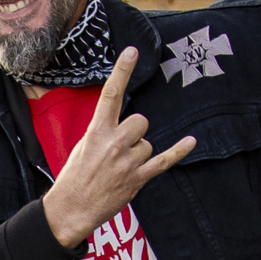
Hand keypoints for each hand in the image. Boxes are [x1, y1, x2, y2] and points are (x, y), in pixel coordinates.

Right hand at [39, 48, 195, 247]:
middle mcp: (114, 143)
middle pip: (140, 120)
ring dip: (138, 152)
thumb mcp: (82, 146)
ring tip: (120, 167)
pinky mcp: (138, 178)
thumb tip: (120, 124)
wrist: (70, 208)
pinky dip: (178, 151)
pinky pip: (164, 160)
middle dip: (134, 131)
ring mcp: (128, 161)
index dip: (121, 71)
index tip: (131, 52)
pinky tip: (190, 141)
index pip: (111, 94)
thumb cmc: (74, 177)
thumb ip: (102, 131)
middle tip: (119, 148)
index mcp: (96, 132)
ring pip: (147, 143)